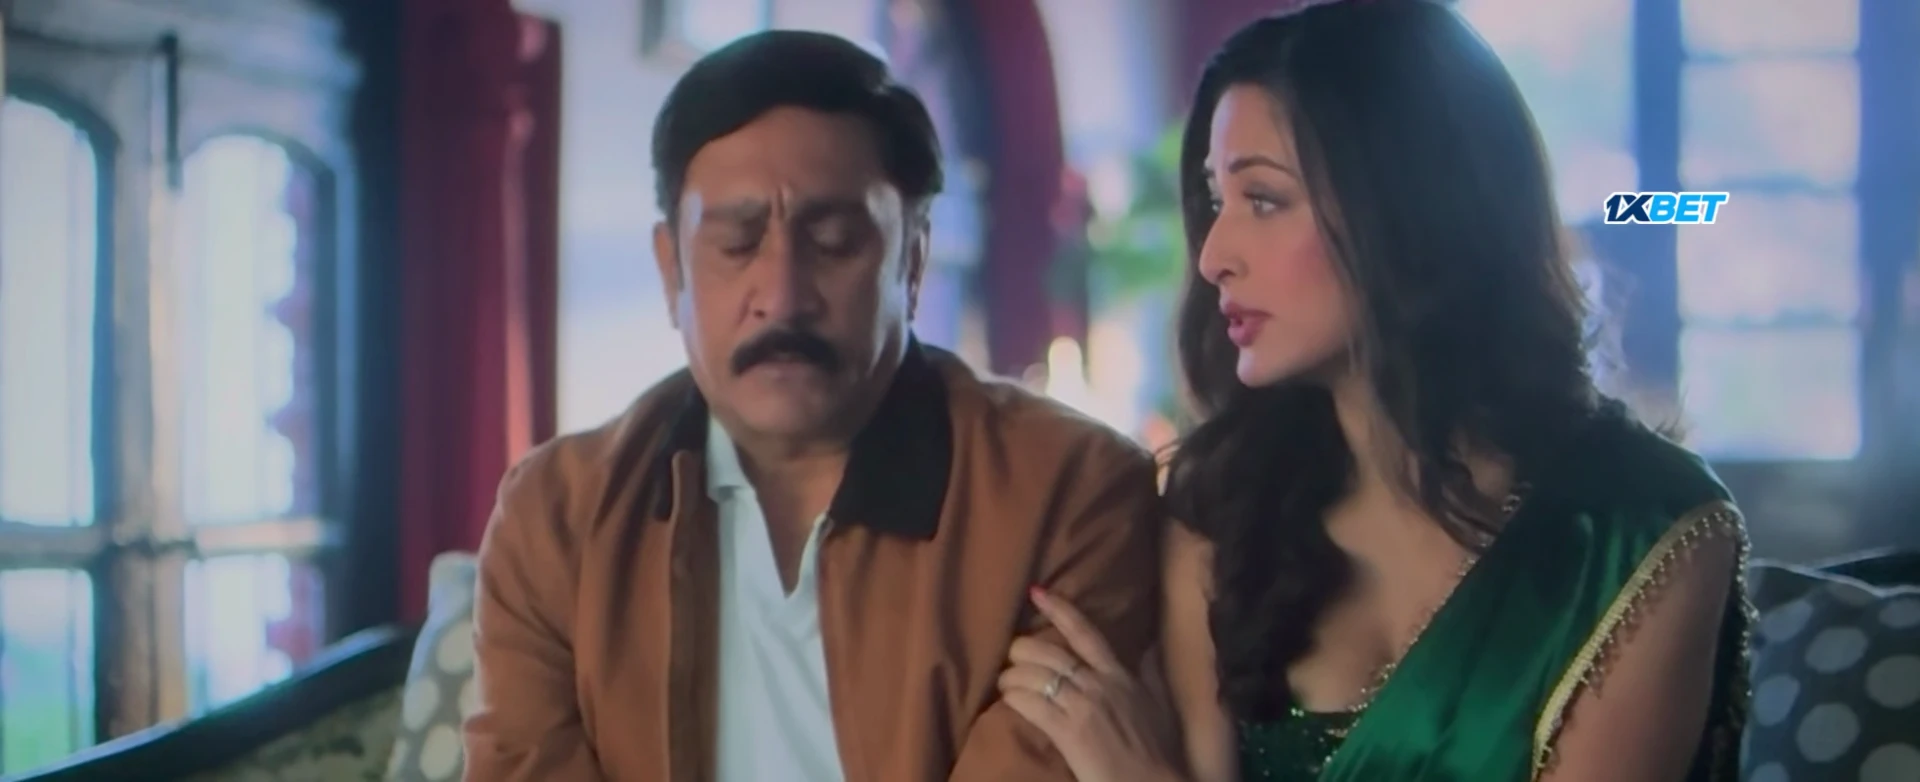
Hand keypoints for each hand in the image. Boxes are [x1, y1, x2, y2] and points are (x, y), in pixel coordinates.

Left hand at [997, 587, 1184, 781]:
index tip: (1036, 592)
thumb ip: (1149, 675)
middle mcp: (1098, 684)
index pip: (1085, 634)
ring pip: (1034, 676)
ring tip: (1007, 684)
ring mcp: (1082, 706)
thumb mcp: (1157, 703)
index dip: (1058, 610)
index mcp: (1119, 675)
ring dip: (1012, 677)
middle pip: (1048, 653)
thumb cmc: (1156, 749)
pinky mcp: (1068, 731)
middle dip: (1021, 651)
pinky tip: (1010, 701)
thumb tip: (1150, 651)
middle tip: (1012, 659)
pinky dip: (1015, 699)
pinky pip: (1031, 705)